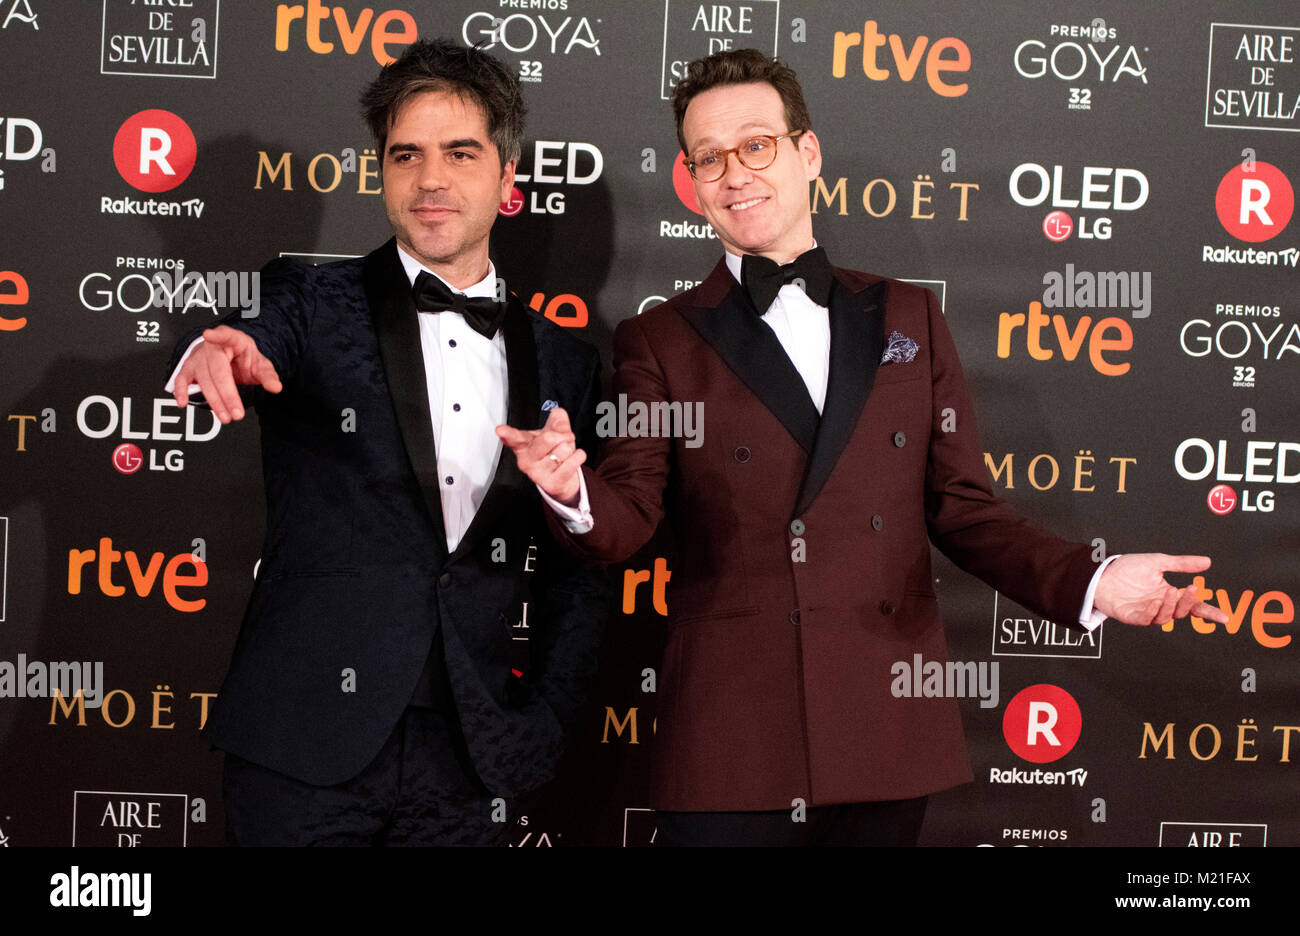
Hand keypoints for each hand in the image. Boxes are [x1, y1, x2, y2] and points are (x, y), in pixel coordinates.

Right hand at [172, 326, 281, 422]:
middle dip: (227, 394)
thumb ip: (268, 375)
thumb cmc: (243, 358)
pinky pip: (182, 379)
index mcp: (232, 340)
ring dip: (213, 400)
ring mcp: (198, 357)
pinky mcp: (189, 368)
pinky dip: (181, 390)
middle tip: (237, 413)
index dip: (217, 336)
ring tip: (225, 417)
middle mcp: (212, 347)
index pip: (226, 336)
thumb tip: (275, 387)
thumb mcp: (259, 363)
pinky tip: (183, 402)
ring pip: (203, 379)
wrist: (229, 355)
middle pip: (217, 371)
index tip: (209, 334)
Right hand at [496, 407, 586, 505]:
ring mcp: (537, 473)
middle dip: (563, 436)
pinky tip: (572, 459)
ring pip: (563, 449)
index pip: (514, 437)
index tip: (500, 430)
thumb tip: (560, 424)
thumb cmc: (553, 450)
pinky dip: (578, 457)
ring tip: (564, 454)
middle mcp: (527, 459)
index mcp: (523, 444)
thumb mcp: (554, 429)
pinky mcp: (551, 484)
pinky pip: (572, 463)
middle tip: (562, 441)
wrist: (562, 476)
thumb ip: (558, 420)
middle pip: (549, 438)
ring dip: (570, 448)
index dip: (507, 433)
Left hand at [1094, 554, 1229, 626]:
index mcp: (1169, 593)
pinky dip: (1153, 612)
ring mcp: (1147, 612)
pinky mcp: (1133, 617)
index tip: (1224, 618)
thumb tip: (1207, 562)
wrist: (1101, 573)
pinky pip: (1147, 619)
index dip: (1209, 612)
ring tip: (1169, 592)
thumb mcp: (1158, 562)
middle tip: (1189, 589)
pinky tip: (1155, 602)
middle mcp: (1160, 605)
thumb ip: (1182, 564)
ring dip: (1170, 606)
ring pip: (1166, 617)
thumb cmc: (1127, 569)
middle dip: (1188, 602)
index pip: (1193, 605)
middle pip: (1182, 612)